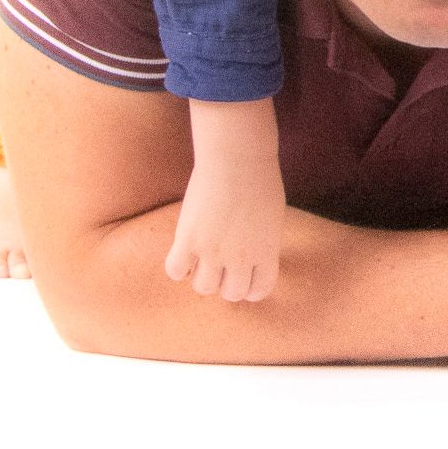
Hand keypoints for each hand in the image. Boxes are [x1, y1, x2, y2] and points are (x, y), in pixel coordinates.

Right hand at [164, 134, 285, 303]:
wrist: (238, 155)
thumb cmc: (259, 179)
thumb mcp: (272, 216)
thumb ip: (262, 243)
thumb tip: (251, 264)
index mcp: (267, 250)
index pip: (259, 290)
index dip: (250, 288)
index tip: (243, 279)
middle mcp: (242, 256)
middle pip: (231, 294)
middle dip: (227, 282)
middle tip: (222, 263)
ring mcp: (214, 250)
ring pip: (203, 287)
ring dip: (202, 275)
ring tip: (203, 253)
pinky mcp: (188, 239)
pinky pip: (175, 271)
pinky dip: (178, 266)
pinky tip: (184, 249)